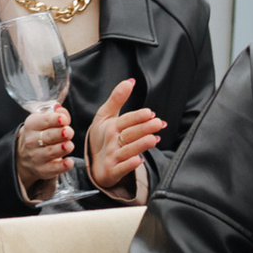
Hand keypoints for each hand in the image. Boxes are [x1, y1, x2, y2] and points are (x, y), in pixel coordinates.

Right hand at [15, 102, 73, 199]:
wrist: (24, 156)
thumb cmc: (39, 134)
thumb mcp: (44, 121)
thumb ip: (57, 115)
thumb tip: (61, 109)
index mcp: (32, 125)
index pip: (43, 120)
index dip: (55, 119)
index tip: (63, 119)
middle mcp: (31, 141)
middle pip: (48, 136)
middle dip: (59, 134)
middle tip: (69, 132)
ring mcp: (36, 156)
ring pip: (50, 152)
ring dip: (61, 149)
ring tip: (69, 145)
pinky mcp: (42, 170)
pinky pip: (53, 169)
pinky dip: (62, 166)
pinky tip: (69, 162)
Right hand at [83, 77, 163, 194]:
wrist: (94, 162)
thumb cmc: (102, 136)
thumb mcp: (105, 116)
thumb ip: (117, 98)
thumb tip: (130, 81)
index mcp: (111, 127)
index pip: (125, 121)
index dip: (137, 117)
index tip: (149, 113)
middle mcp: (111, 141)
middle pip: (129, 134)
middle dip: (143, 129)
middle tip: (158, 123)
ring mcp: (112, 157)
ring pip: (127, 151)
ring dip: (140, 145)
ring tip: (153, 139)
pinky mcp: (113, 172)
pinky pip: (121, 169)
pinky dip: (129, 165)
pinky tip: (139, 161)